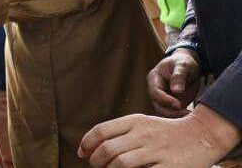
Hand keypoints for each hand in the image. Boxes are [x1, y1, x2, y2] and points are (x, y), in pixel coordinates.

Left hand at [79, 106, 241, 167]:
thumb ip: (119, 132)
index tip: (83, 154)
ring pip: (120, 163)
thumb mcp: (142, 124)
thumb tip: (91, 147)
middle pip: (107, 149)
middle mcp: (144, 134)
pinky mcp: (169, 167)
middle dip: (96, 161)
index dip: (87, 143)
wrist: (201, 135)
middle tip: (97, 166)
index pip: (101, 131)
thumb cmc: (165, 132)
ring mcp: (157, 151)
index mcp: (135, 121)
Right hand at [147, 48, 200, 116]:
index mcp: (154, 78)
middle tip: (186, 114)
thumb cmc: (183, 62)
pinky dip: (180, 117)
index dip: (165, 100)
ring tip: (190, 116)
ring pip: (164, 112)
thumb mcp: (183, 65)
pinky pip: (172, 114)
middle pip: (157, 105)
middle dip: (170, 112)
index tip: (178, 105)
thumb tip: (176, 91)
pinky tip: (190, 116)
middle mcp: (155, 90)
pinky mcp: (170, 104)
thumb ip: (179, 76)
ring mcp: (162, 98)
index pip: (156, 92)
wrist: (187, 66)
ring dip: (175, 116)